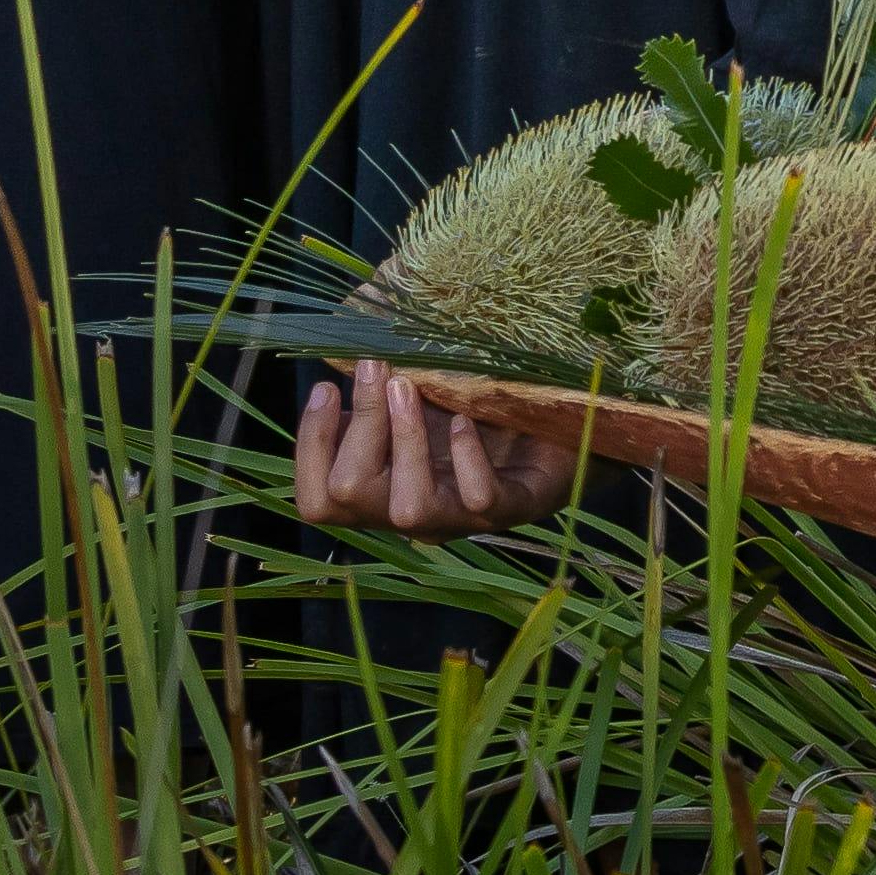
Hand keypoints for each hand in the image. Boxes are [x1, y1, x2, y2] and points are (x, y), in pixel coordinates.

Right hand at [294, 366, 578, 536]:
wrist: (565, 428)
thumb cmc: (483, 413)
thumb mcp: (423, 400)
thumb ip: (380, 397)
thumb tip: (340, 357)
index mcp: (383, 492)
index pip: (318, 498)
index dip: (310, 446)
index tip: (326, 387)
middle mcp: (414, 514)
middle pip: (350, 496)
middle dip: (356, 425)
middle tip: (375, 369)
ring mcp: (462, 517)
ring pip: (407, 507)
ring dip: (403, 440)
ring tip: (408, 386)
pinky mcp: (514, 506)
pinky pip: (478, 497)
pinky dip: (466, 457)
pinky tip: (467, 420)